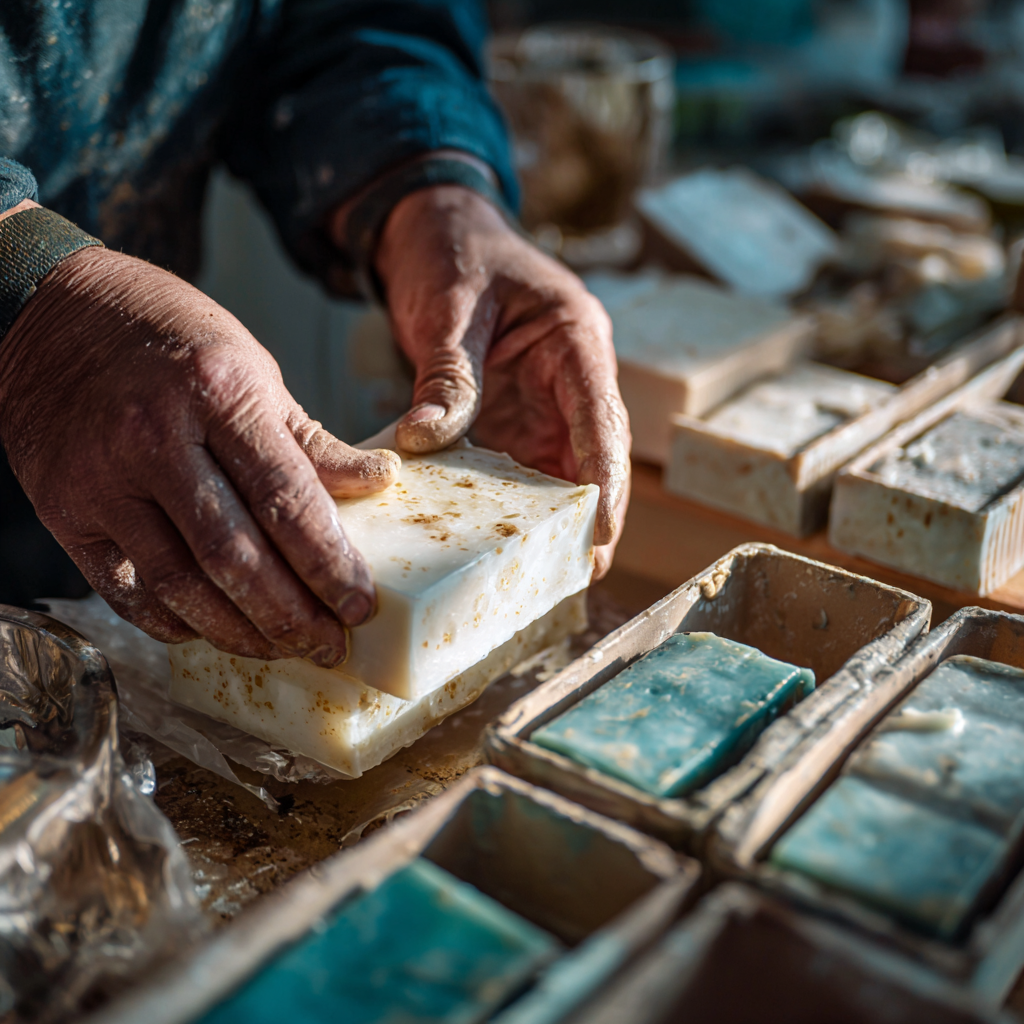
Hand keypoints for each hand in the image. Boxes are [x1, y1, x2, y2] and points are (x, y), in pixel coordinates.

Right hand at [0, 234, 398, 662]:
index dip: (329, 565)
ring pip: (181, 585)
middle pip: (235, 556)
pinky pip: (127, 590)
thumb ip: (311, 440)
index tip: (360, 604)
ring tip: (282, 649)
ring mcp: (103, 481)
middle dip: (292, 615)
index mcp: (218, 393)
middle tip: (329, 644)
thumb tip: (378, 481)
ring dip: (240, 633)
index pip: (287, 500)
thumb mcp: (252, 368)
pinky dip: (175, 623)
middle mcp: (155, 439)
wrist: (53, 312)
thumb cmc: (168, 334)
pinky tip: (213, 632)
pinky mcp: (65, 512)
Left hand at [360, 184, 630, 578]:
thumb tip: (424, 442)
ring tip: (544, 570)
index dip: (607, 478)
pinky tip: (495, 535)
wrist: (430, 229)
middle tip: (581, 571)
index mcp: (574, 337)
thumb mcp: (447, 307)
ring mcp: (546, 396)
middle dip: (593, 512)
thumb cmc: (451, 251)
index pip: (602, 417)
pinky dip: (510, 498)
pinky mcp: (516, 412)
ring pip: (563, 466)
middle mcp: (570, 374)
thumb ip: (446, 374)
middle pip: (595, 453)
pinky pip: (521, 463)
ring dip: (556, 514)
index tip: (600, 531)